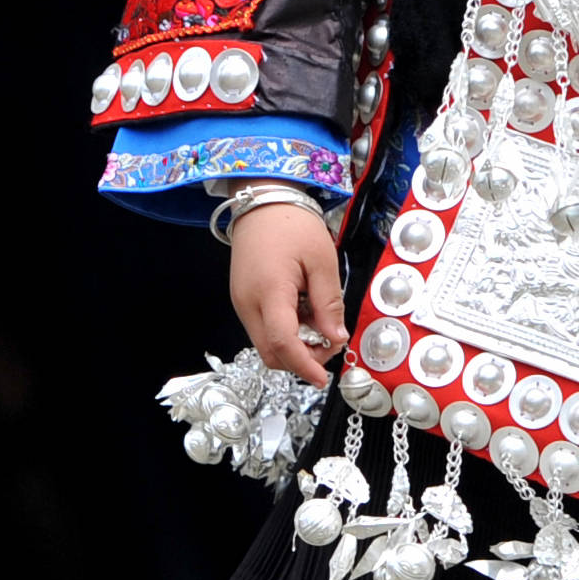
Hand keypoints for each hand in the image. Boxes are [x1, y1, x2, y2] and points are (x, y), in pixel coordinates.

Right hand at [228, 200, 341, 381]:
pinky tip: (303, 312)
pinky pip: (263, 328)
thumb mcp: (322, 260)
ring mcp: (242, 303)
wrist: (262, 202)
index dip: (304, 366)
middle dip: (302, 358)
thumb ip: (329, 303)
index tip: (322, 378)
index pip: (283, 344)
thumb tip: (337, 338)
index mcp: (269, 292)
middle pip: (271, 353)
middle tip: (330, 341)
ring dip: (294, 345)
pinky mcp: (243, 299)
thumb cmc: (291, 224)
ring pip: (266, 343)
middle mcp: (247, 303)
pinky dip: (285, 331)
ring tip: (319, 321)